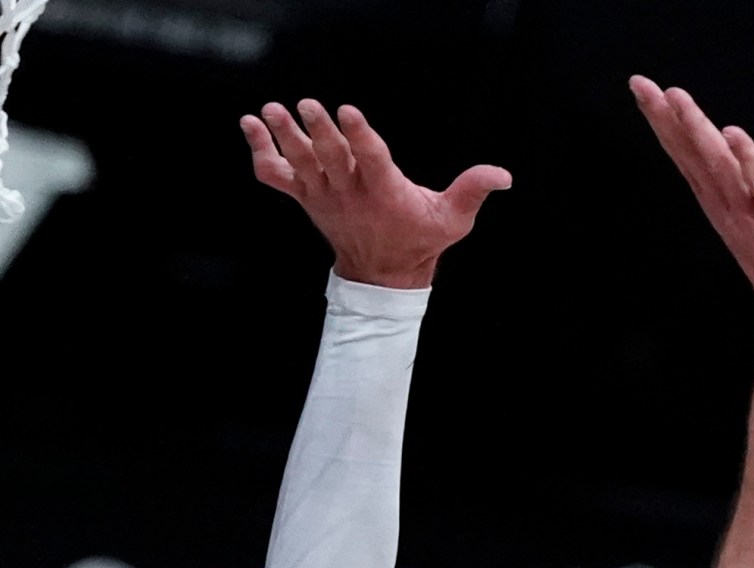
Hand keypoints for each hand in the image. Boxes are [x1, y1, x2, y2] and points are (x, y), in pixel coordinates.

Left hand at [241, 100, 511, 289]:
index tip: (348, 112)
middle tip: (309, 105)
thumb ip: (474, 190)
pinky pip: (276, 177)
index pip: (371, 160)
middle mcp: (350, 193)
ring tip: (272, 111)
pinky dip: (261, 153)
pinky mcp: (306, 197)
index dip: (360, 135)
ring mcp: (324, 195)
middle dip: (319, 132)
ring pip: (300, 164)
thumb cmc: (420, 241)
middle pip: (331, 158)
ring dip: (284, 137)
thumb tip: (503, 174)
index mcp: (385, 193)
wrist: (382, 276)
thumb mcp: (454, 220)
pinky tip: (251, 126)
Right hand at [630, 77, 753, 322]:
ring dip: (698, 130)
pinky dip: (748, 160)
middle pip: (691, 154)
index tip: (641, 89)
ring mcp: (751, 211)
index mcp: (719, 201)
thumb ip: (731, 189)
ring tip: (677, 97)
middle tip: (639, 83)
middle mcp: (727, 203)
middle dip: (665, 118)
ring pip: (719, 164)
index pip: (686, 154)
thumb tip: (720, 156)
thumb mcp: (746, 218)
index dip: (663, 122)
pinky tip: (733, 134)